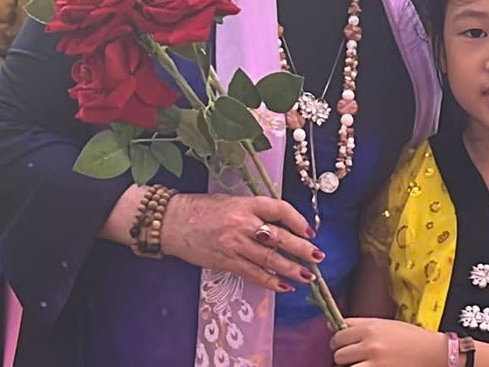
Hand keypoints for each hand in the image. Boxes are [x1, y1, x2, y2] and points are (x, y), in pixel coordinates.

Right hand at [159, 193, 320, 293]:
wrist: (171, 221)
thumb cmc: (202, 208)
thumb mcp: (233, 201)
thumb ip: (256, 211)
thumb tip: (281, 225)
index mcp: (247, 203)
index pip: (280, 210)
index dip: (298, 220)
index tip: (310, 230)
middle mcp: (243, 223)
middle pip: (279, 237)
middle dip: (302, 249)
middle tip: (318, 257)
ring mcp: (234, 244)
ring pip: (269, 259)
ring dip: (291, 269)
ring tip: (308, 276)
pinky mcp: (225, 261)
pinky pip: (253, 273)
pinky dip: (271, 281)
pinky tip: (285, 286)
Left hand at [331, 318, 441, 366]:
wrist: (431, 352)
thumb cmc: (410, 338)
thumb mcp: (385, 324)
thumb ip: (359, 325)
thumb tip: (330, 325)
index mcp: (371, 326)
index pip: (339, 331)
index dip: (338, 339)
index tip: (342, 344)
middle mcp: (369, 342)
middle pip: (338, 350)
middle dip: (342, 355)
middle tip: (352, 357)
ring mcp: (373, 359)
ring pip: (342, 363)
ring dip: (348, 365)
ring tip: (359, 364)